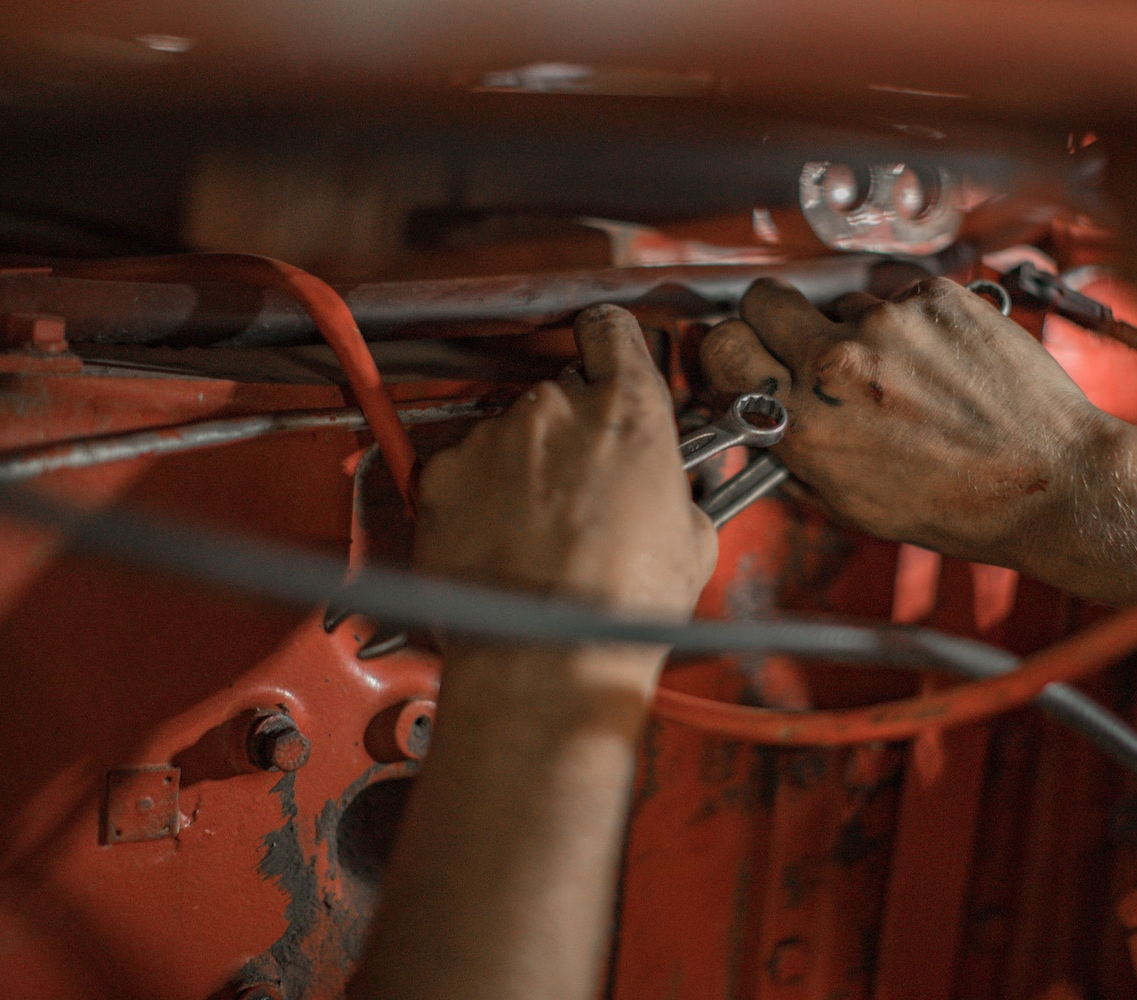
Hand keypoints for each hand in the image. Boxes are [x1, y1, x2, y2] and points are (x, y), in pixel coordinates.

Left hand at [415, 304, 717, 622]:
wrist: (546, 657)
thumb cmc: (619, 607)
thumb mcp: (693, 539)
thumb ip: (677, 489)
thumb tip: (671, 493)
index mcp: (626, 409)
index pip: (612, 330)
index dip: (610, 344)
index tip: (608, 358)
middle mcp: (554, 408)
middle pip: (561, 393)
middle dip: (572, 434)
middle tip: (585, 491)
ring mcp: (493, 438)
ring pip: (511, 435)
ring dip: (524, 468)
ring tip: (540, 532)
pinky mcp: (443, 474)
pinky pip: (463, 469)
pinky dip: (477, 496)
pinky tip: (501, 542)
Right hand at [699, 277, 1116, 565]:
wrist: (1049, 480)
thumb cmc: (960, 503)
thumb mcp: (850, 503)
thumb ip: (795, 454)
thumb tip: (764, 422)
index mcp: (806, 421)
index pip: (722, 347)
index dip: (729, 350)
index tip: (743, 355)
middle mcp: (838, 363)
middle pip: (764, 300)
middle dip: (775, 320)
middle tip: (802, 343)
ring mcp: (888, 322)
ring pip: (840, 301)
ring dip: (856, 329)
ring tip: (902, 375)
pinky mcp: (935, 297)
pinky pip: (898, 296)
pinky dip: (912, 323)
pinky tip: (940, 363)